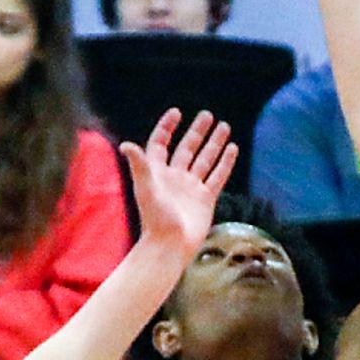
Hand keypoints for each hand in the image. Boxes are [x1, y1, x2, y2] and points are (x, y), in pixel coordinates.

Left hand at [121, 109, 240, 258]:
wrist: (170, 247)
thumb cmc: (155, 219)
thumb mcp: (146, 189)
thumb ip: (139, 166)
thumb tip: (126, 145)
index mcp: (157, 173)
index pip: (161, 144)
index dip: (167, 128)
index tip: (177, 113)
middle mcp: (175, 177)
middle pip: (187, 148)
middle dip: (197, 132)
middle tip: (208, 115)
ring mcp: (191, 187)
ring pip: (205, 159)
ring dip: (214, 143)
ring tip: (224, 126)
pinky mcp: (206, 199)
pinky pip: (217, 176)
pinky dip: (225, 163)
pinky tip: (232, 149)